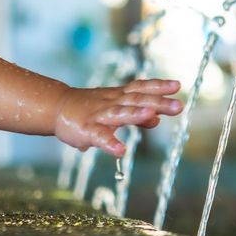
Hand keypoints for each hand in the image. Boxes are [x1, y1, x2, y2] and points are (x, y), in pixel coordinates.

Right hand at [54, 78, 181, 156]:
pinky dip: (110, 143)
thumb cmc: (89, 108)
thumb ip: (137, 114)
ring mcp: (99, 115)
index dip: (158, 86)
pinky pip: (100, 137)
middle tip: (179, 105)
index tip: (177, 85)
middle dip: (158, 102)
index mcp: (119, 96)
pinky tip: (120, 150)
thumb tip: (157, 119)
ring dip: (136, 114)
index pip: (141, 88)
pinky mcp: (87, 130)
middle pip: (137, 100)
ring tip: (152, 115)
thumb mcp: (115, 108)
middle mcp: (111, 102)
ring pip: (120, 113)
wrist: (57, 107)